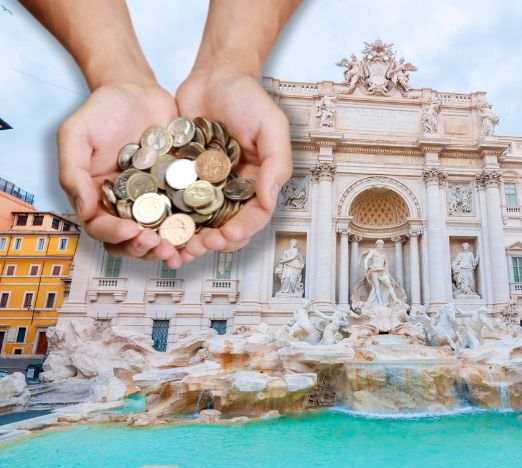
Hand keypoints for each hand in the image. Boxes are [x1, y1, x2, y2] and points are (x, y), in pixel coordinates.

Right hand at [58, 82, 182, 266]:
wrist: (137, 92)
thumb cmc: (101, 112)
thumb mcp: (76, 134)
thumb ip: (72, 170)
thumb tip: (83, 211)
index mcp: (98, 199)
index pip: (102, 228)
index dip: (115, 235)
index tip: (130, 231)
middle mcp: (127, 206)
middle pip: (133, 241)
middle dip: (145, 248)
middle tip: (160, 245)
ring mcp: (156, 202)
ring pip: (162, 235)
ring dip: (171, 246)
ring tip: (183, 248)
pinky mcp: (181, 192)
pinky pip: (189, 215)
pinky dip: (195, 228)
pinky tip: (205, 232)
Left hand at [175, 71, 291, 261]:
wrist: (214, 76)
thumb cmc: (248, 98)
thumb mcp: (272, 126)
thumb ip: (276, 162)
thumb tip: (270, 200)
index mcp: (258, 183)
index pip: (254, 217)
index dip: (242, 231)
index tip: (228, 235)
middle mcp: (233, 190)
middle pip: (226, 227)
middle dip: (213, 242)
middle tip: (197, 247)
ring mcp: (206, 186)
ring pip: (199, 223)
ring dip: (189, 238)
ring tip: (175, 246)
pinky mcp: (181, 178)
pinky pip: (175, 203)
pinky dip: (167, 218)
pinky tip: (156, 227)